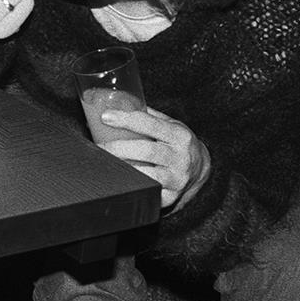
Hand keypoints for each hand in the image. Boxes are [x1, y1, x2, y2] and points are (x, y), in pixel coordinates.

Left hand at [97, 105, 211, 209]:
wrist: (201, 169)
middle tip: (98, 146)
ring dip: (122, 168)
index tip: (105, 116)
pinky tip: (118, 181)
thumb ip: (146, 116)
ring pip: (146, 174)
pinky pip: (147, 192)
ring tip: (104, 163)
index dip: (126, 119)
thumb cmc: (178, 143)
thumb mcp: (170, 125)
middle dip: (117, 148)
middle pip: (146, 150)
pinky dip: (131, 187)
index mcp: (180, 136)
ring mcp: (177, 179)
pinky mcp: (171, 196)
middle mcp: (181, 158)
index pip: (150, 124)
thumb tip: (113, 104)